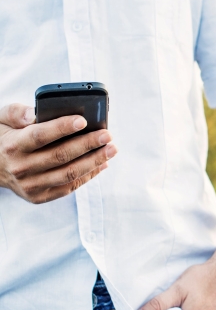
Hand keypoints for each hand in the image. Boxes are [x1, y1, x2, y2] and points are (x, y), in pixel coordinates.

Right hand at [0, 103, 116, 203]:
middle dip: (87, 145)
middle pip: (60, 156)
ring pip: (68, 174)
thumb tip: (37, 113)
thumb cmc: (4, 137)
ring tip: (111, 149)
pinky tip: (102, 164)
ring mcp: (30, 185)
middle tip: (107, 135)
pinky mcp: (39, 197)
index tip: (83, 120)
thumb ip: (18, 113)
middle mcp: (21, 167)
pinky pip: (69, 187)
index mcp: (13, 145)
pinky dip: (88, 175)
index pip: (40, 136)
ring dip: (94, 162)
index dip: (62, 128)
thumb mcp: (1, 119)